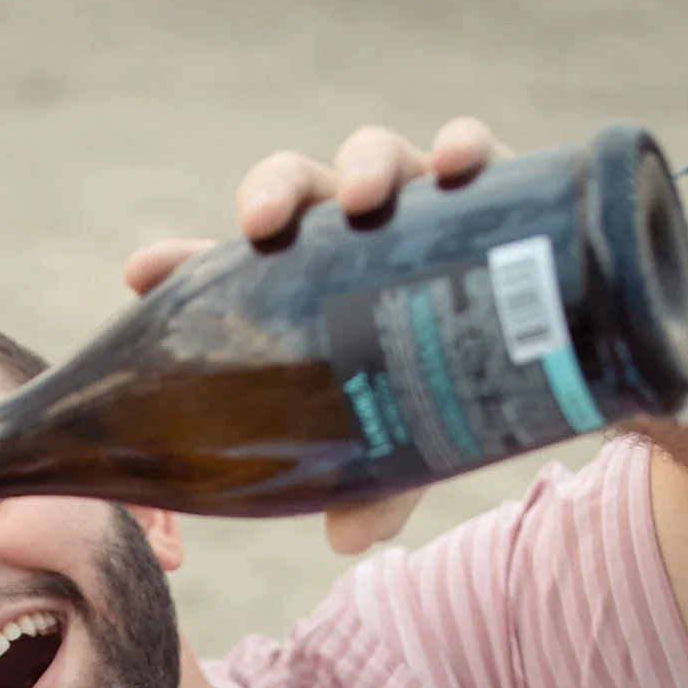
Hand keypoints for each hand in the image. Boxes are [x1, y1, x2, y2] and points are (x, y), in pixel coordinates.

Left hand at [123, 117, 511, 554]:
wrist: (545, 362)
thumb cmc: (443, 396)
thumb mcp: (400, 453)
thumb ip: (373, 488)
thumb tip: (346, 541)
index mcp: (307, 287)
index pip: (235, 265)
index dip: (184, 261)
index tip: (142, 272)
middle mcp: (354, 235)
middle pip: (299, 190)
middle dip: (274, 192)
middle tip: (261, 224)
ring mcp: (419, 207)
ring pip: (378, 160)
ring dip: (365, 165)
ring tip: (363, 198)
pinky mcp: (493, 191)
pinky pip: (476, 152)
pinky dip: (465, 147)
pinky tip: (457, 164)